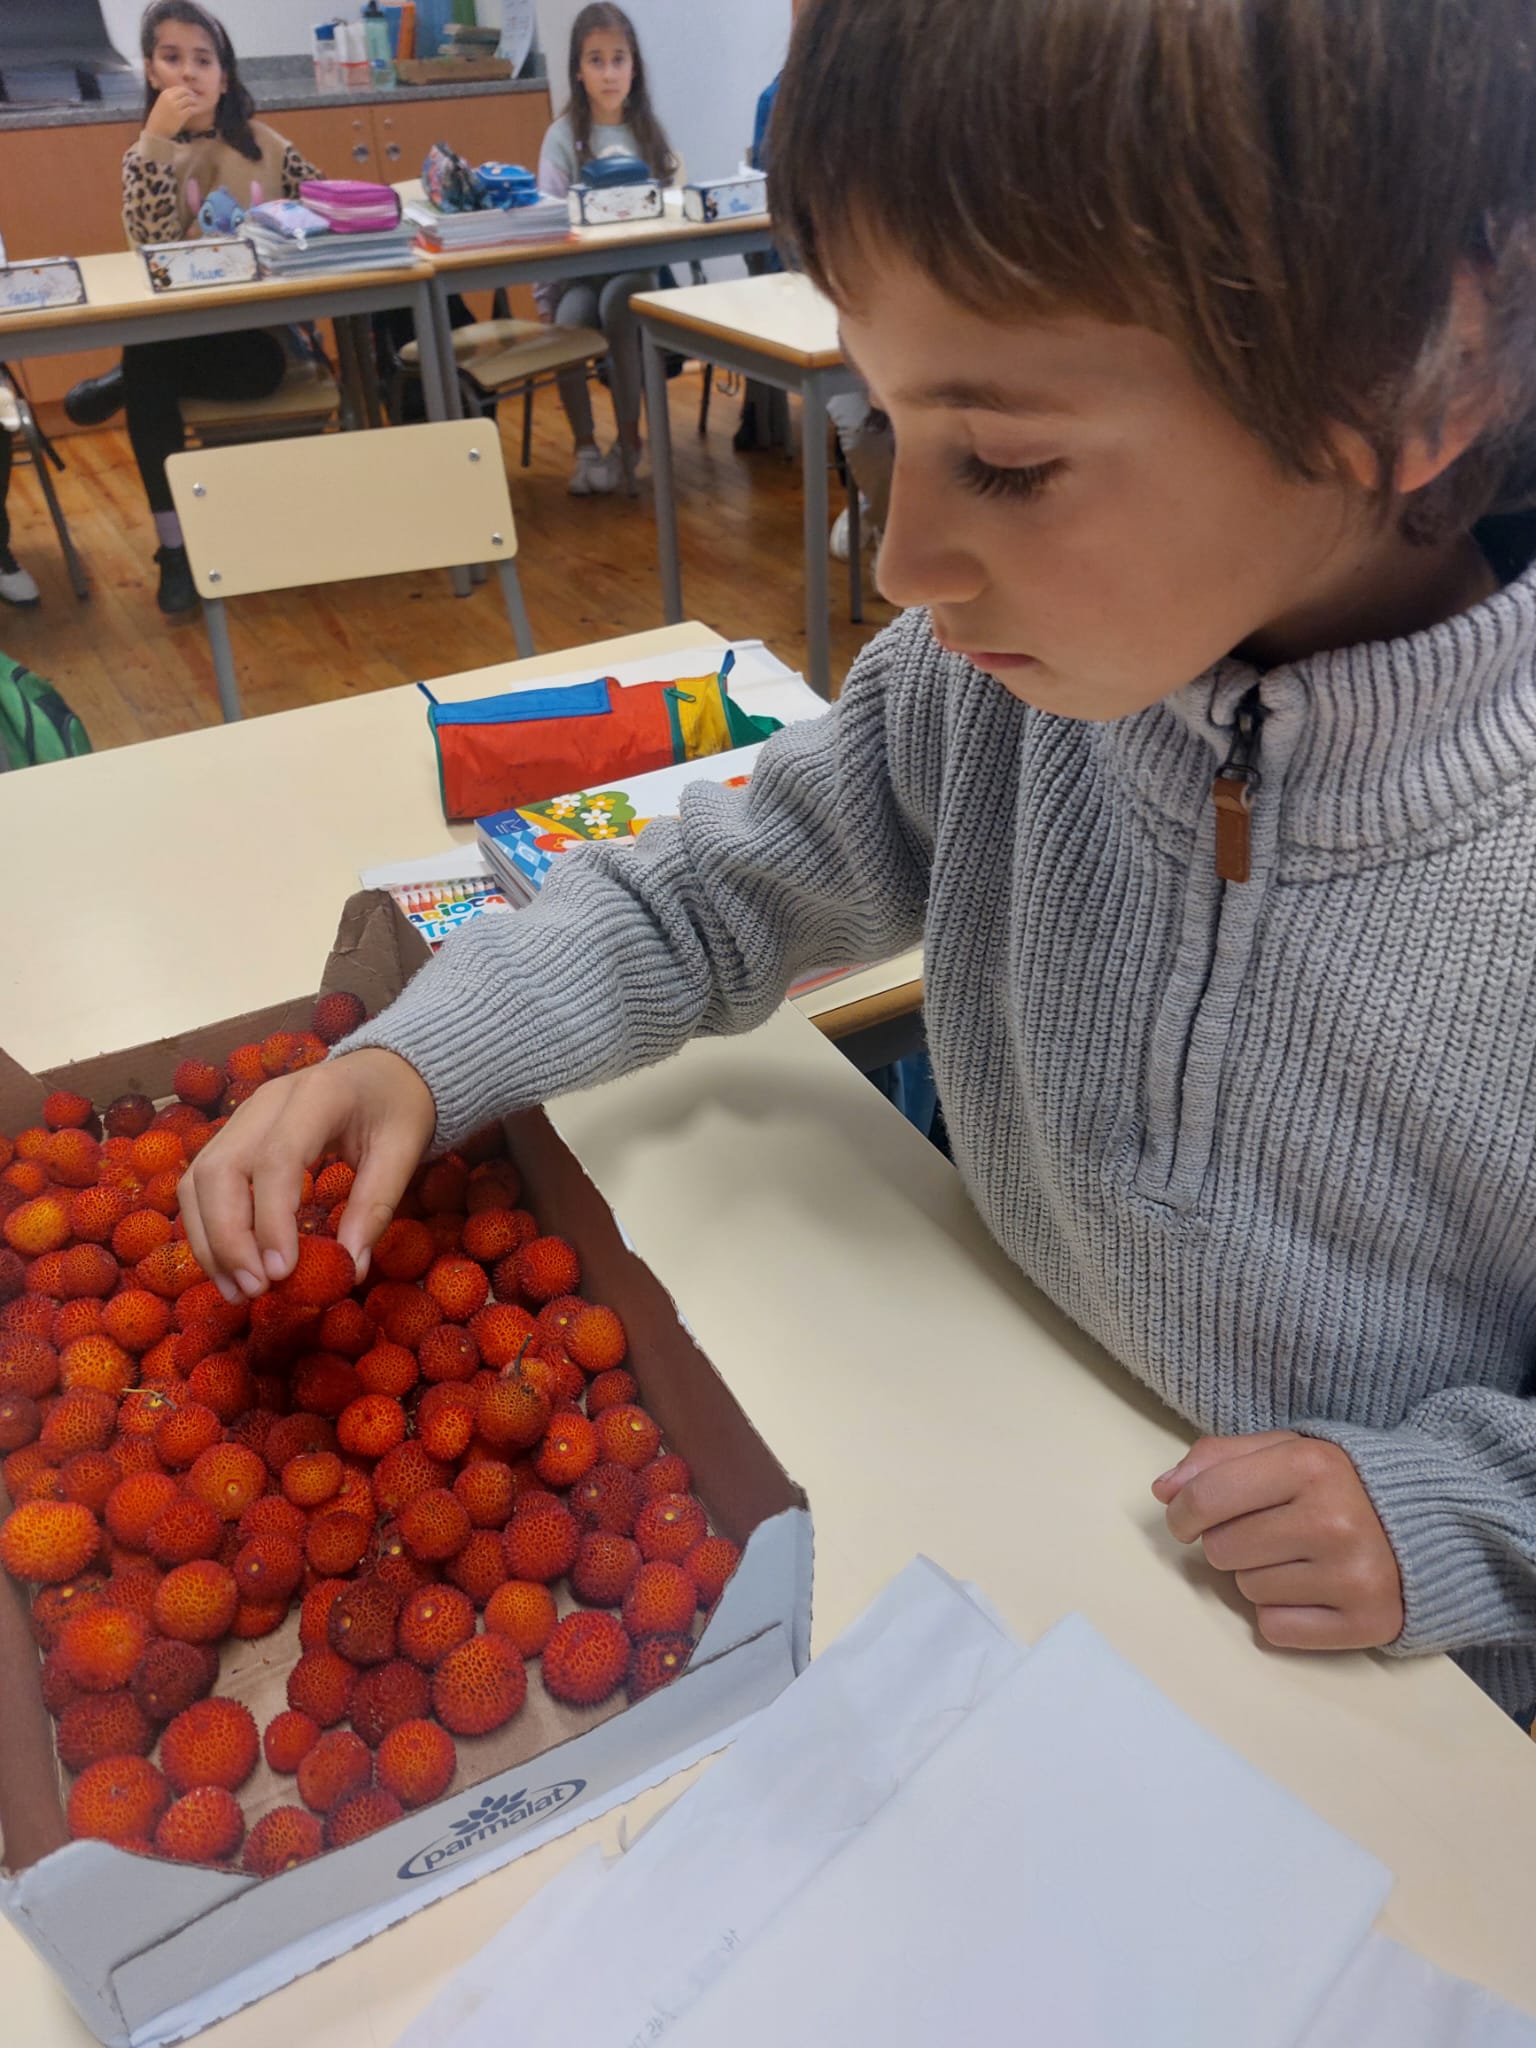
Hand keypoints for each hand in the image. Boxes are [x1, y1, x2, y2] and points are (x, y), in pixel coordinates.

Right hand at [144, 87, 200, 141]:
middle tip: (195, 100)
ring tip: (196, 106)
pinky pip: (191, 110)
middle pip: (185, 92)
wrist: (155, 131)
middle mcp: (170, 98)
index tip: (190, 95)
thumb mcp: (161, 103)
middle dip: (191, 95)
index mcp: (165, 93)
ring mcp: (175, 107)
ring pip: (189, 100)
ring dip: (194, 102)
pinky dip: (195, 110)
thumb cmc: (158, 119)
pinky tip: (197, 112)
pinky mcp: (181, 116)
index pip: (179, 87)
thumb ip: (170, 98)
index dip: (186, 91)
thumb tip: (182, 96)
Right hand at [179, 1049, 436, 1303]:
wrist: (386, 1067)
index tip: (281, 1272)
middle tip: (255, 1290)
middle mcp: (266, 1101)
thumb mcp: (404, 1152)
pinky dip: (206, 1228)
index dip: (271, 1220)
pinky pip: (201, 1183)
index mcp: (318, 1095)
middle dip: (228, 1238)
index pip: (276, 1159)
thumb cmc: (398, 1107)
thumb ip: (377, 1207)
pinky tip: (228, 1267)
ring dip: (209, 1240)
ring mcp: (243, 1115)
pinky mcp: (233, 1134)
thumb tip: (350, 1269)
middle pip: (220, 1170)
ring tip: (238, 1291)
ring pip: (198, 1178)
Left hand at [1151, 1431, 1404, 1649]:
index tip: (1185, 1519)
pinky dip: (1283, 1614)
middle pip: (1221, 1549)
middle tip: (1268, 1532)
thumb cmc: (1340, 1483)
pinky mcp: (1366, 1622)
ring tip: (1299, 1557)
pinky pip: (1275, 1630)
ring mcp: (1352, 1575)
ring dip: (1259, 1576)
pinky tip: (1313, 1590)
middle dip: (1230, 1542)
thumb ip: (1218, 1458)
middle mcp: (1333, 1520)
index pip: (1205, 1498)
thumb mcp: (1286, 1449)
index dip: (1182, 1513)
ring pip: (1246, 1590)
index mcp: (1309, 1465)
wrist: (1430, 1522)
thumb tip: (1164, 1491)